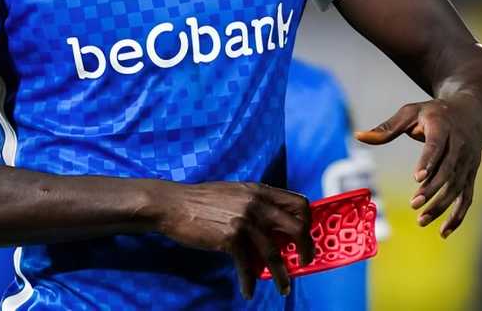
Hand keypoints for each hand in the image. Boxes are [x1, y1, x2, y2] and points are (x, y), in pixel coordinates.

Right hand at [150, 180, 313, 299]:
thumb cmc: (202, 201)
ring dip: (282, 275)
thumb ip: (256, 204)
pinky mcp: (231, 237)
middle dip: (305, 249)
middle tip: (304, 262)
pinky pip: (248, 266)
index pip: (298, 202)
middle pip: (296, 227)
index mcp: (259, 191)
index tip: (306, 238)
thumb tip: (275, 226)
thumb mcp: (235, 193)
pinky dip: (249, 282)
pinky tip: (247, 291)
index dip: (308, 222)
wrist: (173, 205)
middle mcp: (256, 203)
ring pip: (275, 253)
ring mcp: (244, 220)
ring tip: (284, 288)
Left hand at [355, 96, 481, 238]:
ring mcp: (468, 162)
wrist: (472, 114)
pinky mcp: (471, 175)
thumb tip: (358, 136)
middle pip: (448, 170)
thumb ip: (386, 128)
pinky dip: (458, 216)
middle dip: (432, 189)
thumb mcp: (410, 112)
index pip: (436, 145)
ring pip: (457, 187)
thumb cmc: (433, 113)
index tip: (417, 178)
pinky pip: (467, 198)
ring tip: (421, 220)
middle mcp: (460, 145)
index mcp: (443, 127)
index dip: (428, 161)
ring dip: (441, 205)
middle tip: (413, 204)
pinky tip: (443, 232)